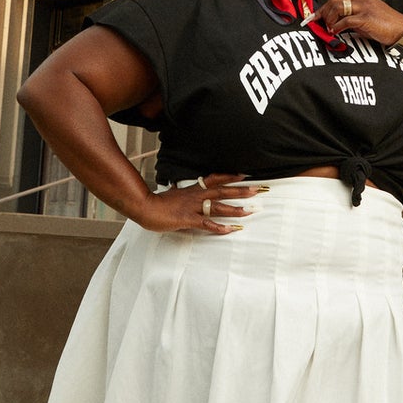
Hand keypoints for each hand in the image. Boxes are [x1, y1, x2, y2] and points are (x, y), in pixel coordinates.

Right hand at [133, 174, 266, 234]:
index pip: (215, 179)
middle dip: (241, 190)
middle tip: (258, 189)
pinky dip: (220, 227)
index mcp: (193, 189)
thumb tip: (180, 188)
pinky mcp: (188, 219)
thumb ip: (181, 192)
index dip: (230, 176)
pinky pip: (207, 224)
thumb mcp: (172, 194)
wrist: (144, 207)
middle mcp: (196, 196)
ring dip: (236, 209)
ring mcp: (193, 207)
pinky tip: (231, 229)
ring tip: (250, 210)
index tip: (245, 174)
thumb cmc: (157, 203)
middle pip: (223, 191)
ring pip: (219, 207)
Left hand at [313, 0, 402, 45]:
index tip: (312, 18)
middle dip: (323, 13)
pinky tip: (335, 32)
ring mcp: (363, 7)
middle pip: (333, 0)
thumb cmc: (384, 26)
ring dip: (329, 19)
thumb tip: (335, 24)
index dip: (322, 9)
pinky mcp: (366, 18)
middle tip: (320, 25)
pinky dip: (336, 27)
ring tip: (330, 29)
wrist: (402, 30)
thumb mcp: (366, 17)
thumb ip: (352, 16)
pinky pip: (345, 20)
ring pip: (336, 7)